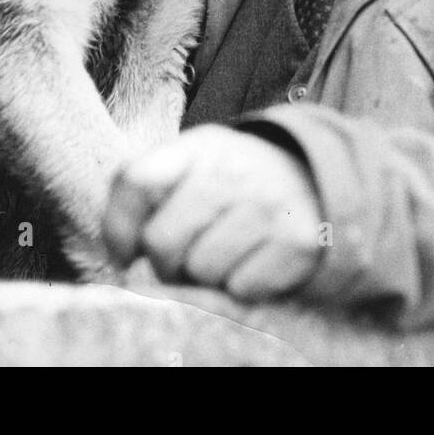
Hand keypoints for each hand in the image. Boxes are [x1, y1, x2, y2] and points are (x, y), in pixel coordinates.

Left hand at [103, 125, 323, 300]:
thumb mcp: (191, 166)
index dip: (119, 228)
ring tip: (226, 252)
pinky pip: (241, 289)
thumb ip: (144, 195)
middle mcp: (234, 168)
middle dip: (166, 262)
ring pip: (200, 271)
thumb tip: (122, 258)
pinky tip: (255, 260)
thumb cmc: (233, 184)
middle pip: (161, 240)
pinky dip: (243, 285)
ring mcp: (268, 203)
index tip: (128, 251)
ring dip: (208, 275)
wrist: (314, 182)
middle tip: (188, 253)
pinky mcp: (297, 240)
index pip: (136, 180)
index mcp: (201, 146)